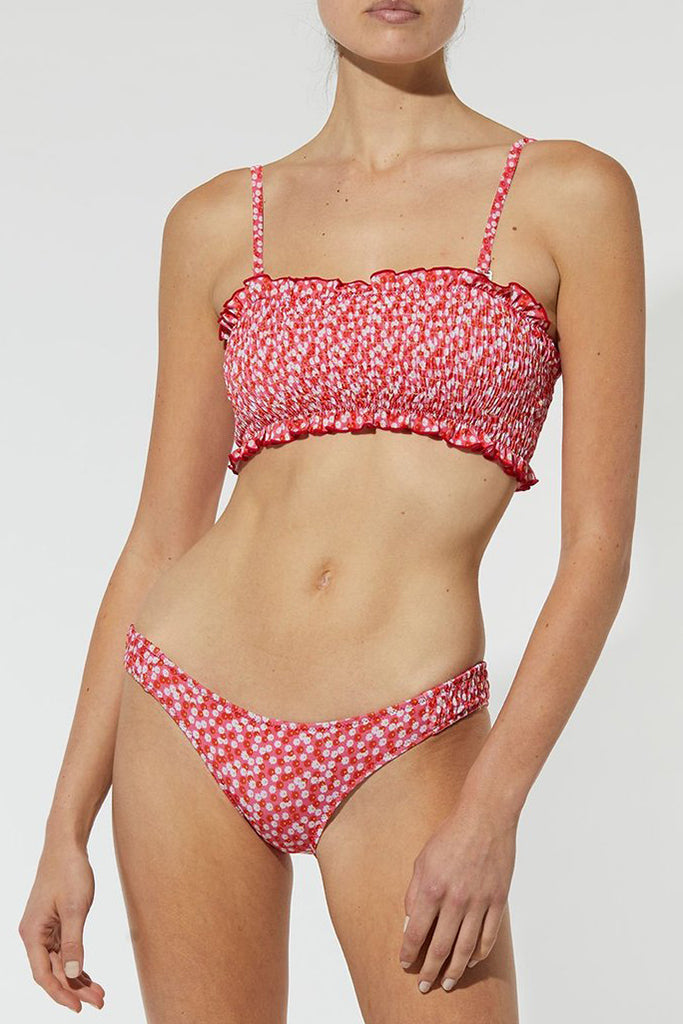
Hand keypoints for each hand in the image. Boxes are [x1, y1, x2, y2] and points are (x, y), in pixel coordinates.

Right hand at [18, 838, 104, 1012]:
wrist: (66, 845)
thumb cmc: (69, 872)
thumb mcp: (75, 908)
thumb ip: (74, 942)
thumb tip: (74, 973)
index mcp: (32, 933)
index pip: (44, 975)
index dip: (61, 993)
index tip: (79, 1007)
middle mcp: (34, 935)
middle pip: (54, 971)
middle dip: (75, 988)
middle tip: (99, 1001)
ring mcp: (43, 930)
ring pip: (60, 963)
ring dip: (78, 978)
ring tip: (99, 993)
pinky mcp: (53, 924)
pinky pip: (64, 951)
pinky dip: (76, 963)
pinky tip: (89, 976)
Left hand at [399, 795, 517, 992]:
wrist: (485, 818)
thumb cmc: (450, 836)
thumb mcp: (422, 860)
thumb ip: (415, 893)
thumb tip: (411, 922)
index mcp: (432, 888)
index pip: (416, 933)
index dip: (409, 953)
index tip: (405, 965)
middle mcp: (455, 899)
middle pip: (441, 947)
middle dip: (430, 971)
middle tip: (424, 985)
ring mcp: (479, 902)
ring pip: (465, 948)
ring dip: (455, 970)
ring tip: (448, 983)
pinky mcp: (497, 901)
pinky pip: (488, 936)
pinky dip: (478, 952)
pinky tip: (471, 960)